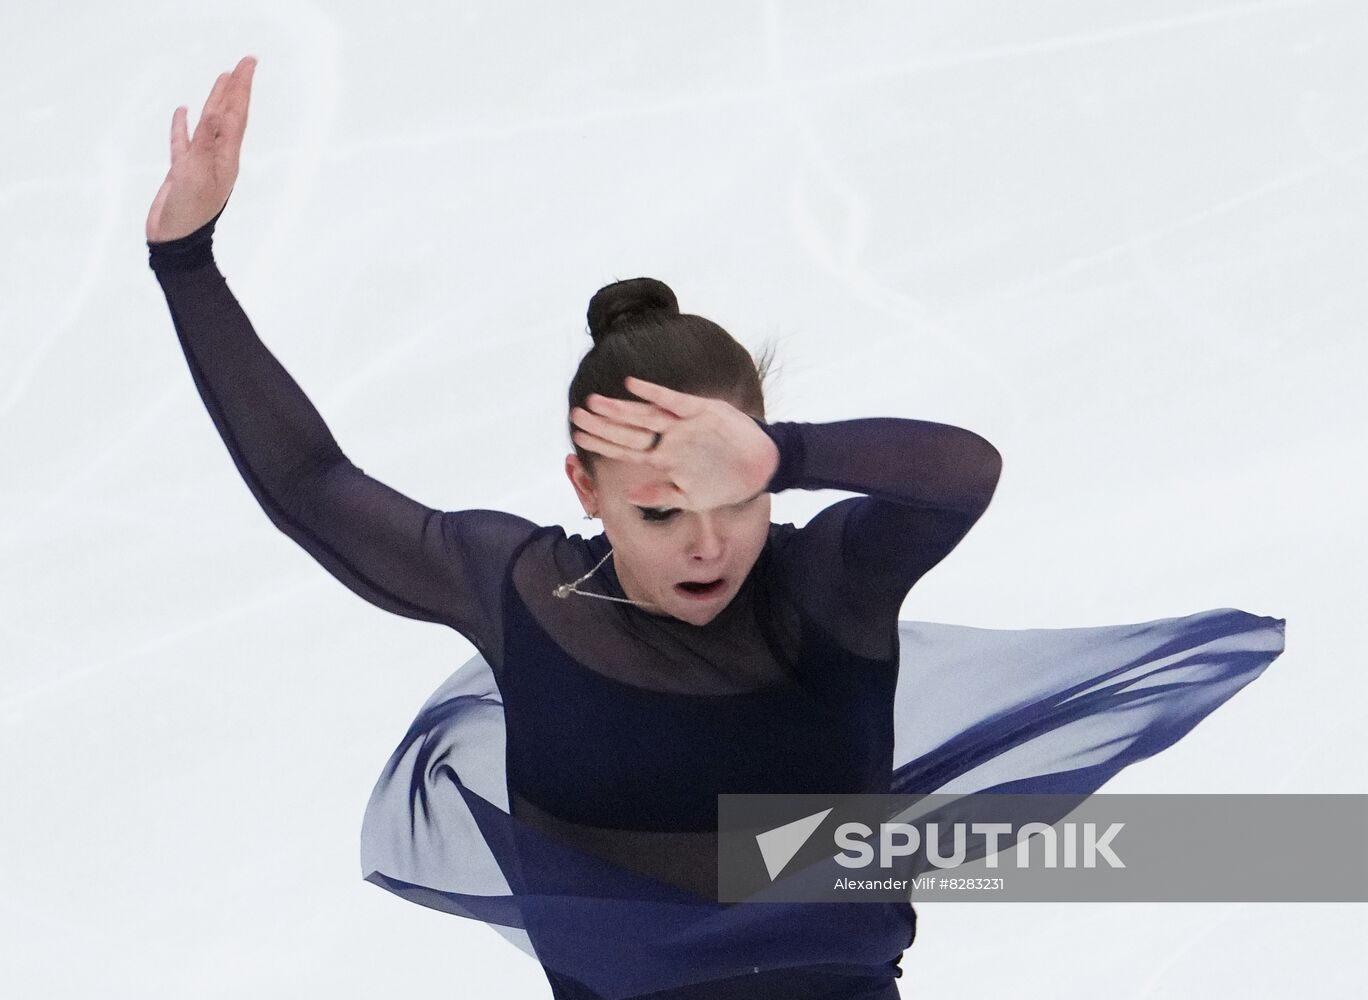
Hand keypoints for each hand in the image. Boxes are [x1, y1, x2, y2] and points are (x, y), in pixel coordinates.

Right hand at [145, 55, 256, 242]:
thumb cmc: (190, 213)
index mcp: (226, 158)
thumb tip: (213, 115)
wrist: (177, 243)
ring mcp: (199, 163)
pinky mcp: (182, 171)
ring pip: (207, 124)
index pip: (235, 115)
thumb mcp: (196, 175)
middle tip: (244, 63)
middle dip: (235, 88)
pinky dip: (183, 125)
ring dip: (214, 101)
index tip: (248, 64)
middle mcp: (217, 157)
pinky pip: (183, 142)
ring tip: (220, 80)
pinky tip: (183, 111)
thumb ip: (203, 144)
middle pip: (227, 115)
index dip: (241, 88)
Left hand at [570, 376, 778, 510]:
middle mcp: (670, 438)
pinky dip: (653, 393)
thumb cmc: (725, 482)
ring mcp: (684, 424)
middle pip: (629, 431)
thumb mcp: (690, 497)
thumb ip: (660, 495)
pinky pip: (673, 401)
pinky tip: (631, 384)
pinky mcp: (702, 410)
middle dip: (602, 425)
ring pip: (645, 414)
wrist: (761, 466)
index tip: (577, 437)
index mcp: (665, 458)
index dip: (602, 443)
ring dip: (619, 409)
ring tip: (594, 402)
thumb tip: (627, 495)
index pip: (626, 449)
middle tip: (575, 416)